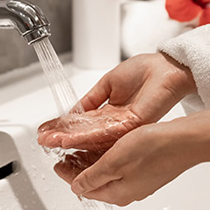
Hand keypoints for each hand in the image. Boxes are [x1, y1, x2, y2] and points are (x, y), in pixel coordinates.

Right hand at [37, 53, 195, 150]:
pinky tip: (69, 138)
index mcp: (110, 114)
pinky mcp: (131, 126)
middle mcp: (115, 124)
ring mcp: (123, 128)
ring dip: (69, 140)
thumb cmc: (145, 71)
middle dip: (62, 136)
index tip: (46, 130)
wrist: (166, 68)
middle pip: (84, 134)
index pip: (82, 124)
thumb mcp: (108, 84)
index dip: (63, 127)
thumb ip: (90, 100)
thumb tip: (71, 112)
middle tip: (43, 140)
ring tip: (50, 141)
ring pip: (92, 137)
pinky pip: (105, 133)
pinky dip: (85, 136)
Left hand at [58, 104, 209, 206]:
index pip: (83, 188)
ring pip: (107, 175)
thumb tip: (76, 188)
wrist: (185, 141)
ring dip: (92, 163)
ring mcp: (139, 181)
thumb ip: (92, 176)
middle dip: (78, 169)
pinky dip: (107, 159)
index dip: (67, 174)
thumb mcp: (114, 162)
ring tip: (81, 149)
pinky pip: (120, 168)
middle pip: (95, 183)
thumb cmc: (152, 149)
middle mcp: (127, 191)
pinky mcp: (148, 171)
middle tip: (66, 155)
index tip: (57, 163)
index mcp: (116, 193)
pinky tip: (105, 147)